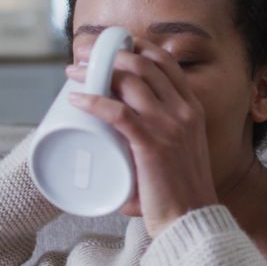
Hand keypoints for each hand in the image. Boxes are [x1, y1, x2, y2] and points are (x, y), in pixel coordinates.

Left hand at [65, 38, 217, 236]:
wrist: (192, 220)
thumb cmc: (181, 193)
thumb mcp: (181, 152)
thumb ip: (158, 140)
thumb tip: (122, 149)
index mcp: (192, 109)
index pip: (164, 62)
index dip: (136, 46)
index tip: (111, 45)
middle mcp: (183, 111)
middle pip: (143, 64)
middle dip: (109, 52)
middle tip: (84, 56)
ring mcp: (169, 126)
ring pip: (129, 80)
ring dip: (96, 70)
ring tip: (73, 73)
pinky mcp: (151, 145)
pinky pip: (117, 112)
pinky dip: (93, 101)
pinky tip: (76, 99)